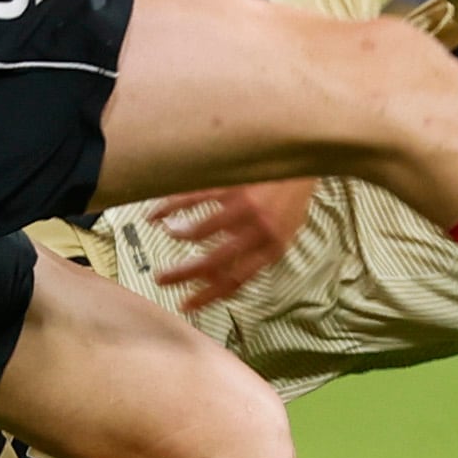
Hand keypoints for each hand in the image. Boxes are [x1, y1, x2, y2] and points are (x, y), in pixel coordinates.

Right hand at [150, 178, 316, 310]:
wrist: (300, 152)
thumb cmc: (292, 193)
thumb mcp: (286, 228)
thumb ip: (259, 251)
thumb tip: (224, 273)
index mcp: (272, 246)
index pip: (237, 280)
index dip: (208, 296)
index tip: (186, 306)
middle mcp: (257, 230)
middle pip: (213, 261)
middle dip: (183, 273)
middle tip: (161, 279)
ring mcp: (242, 206)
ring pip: (199, 231)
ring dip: (178, 235)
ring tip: (168, 233)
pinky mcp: (229, 183)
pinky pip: (192, 199)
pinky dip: (170, 207)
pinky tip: (157, 212)